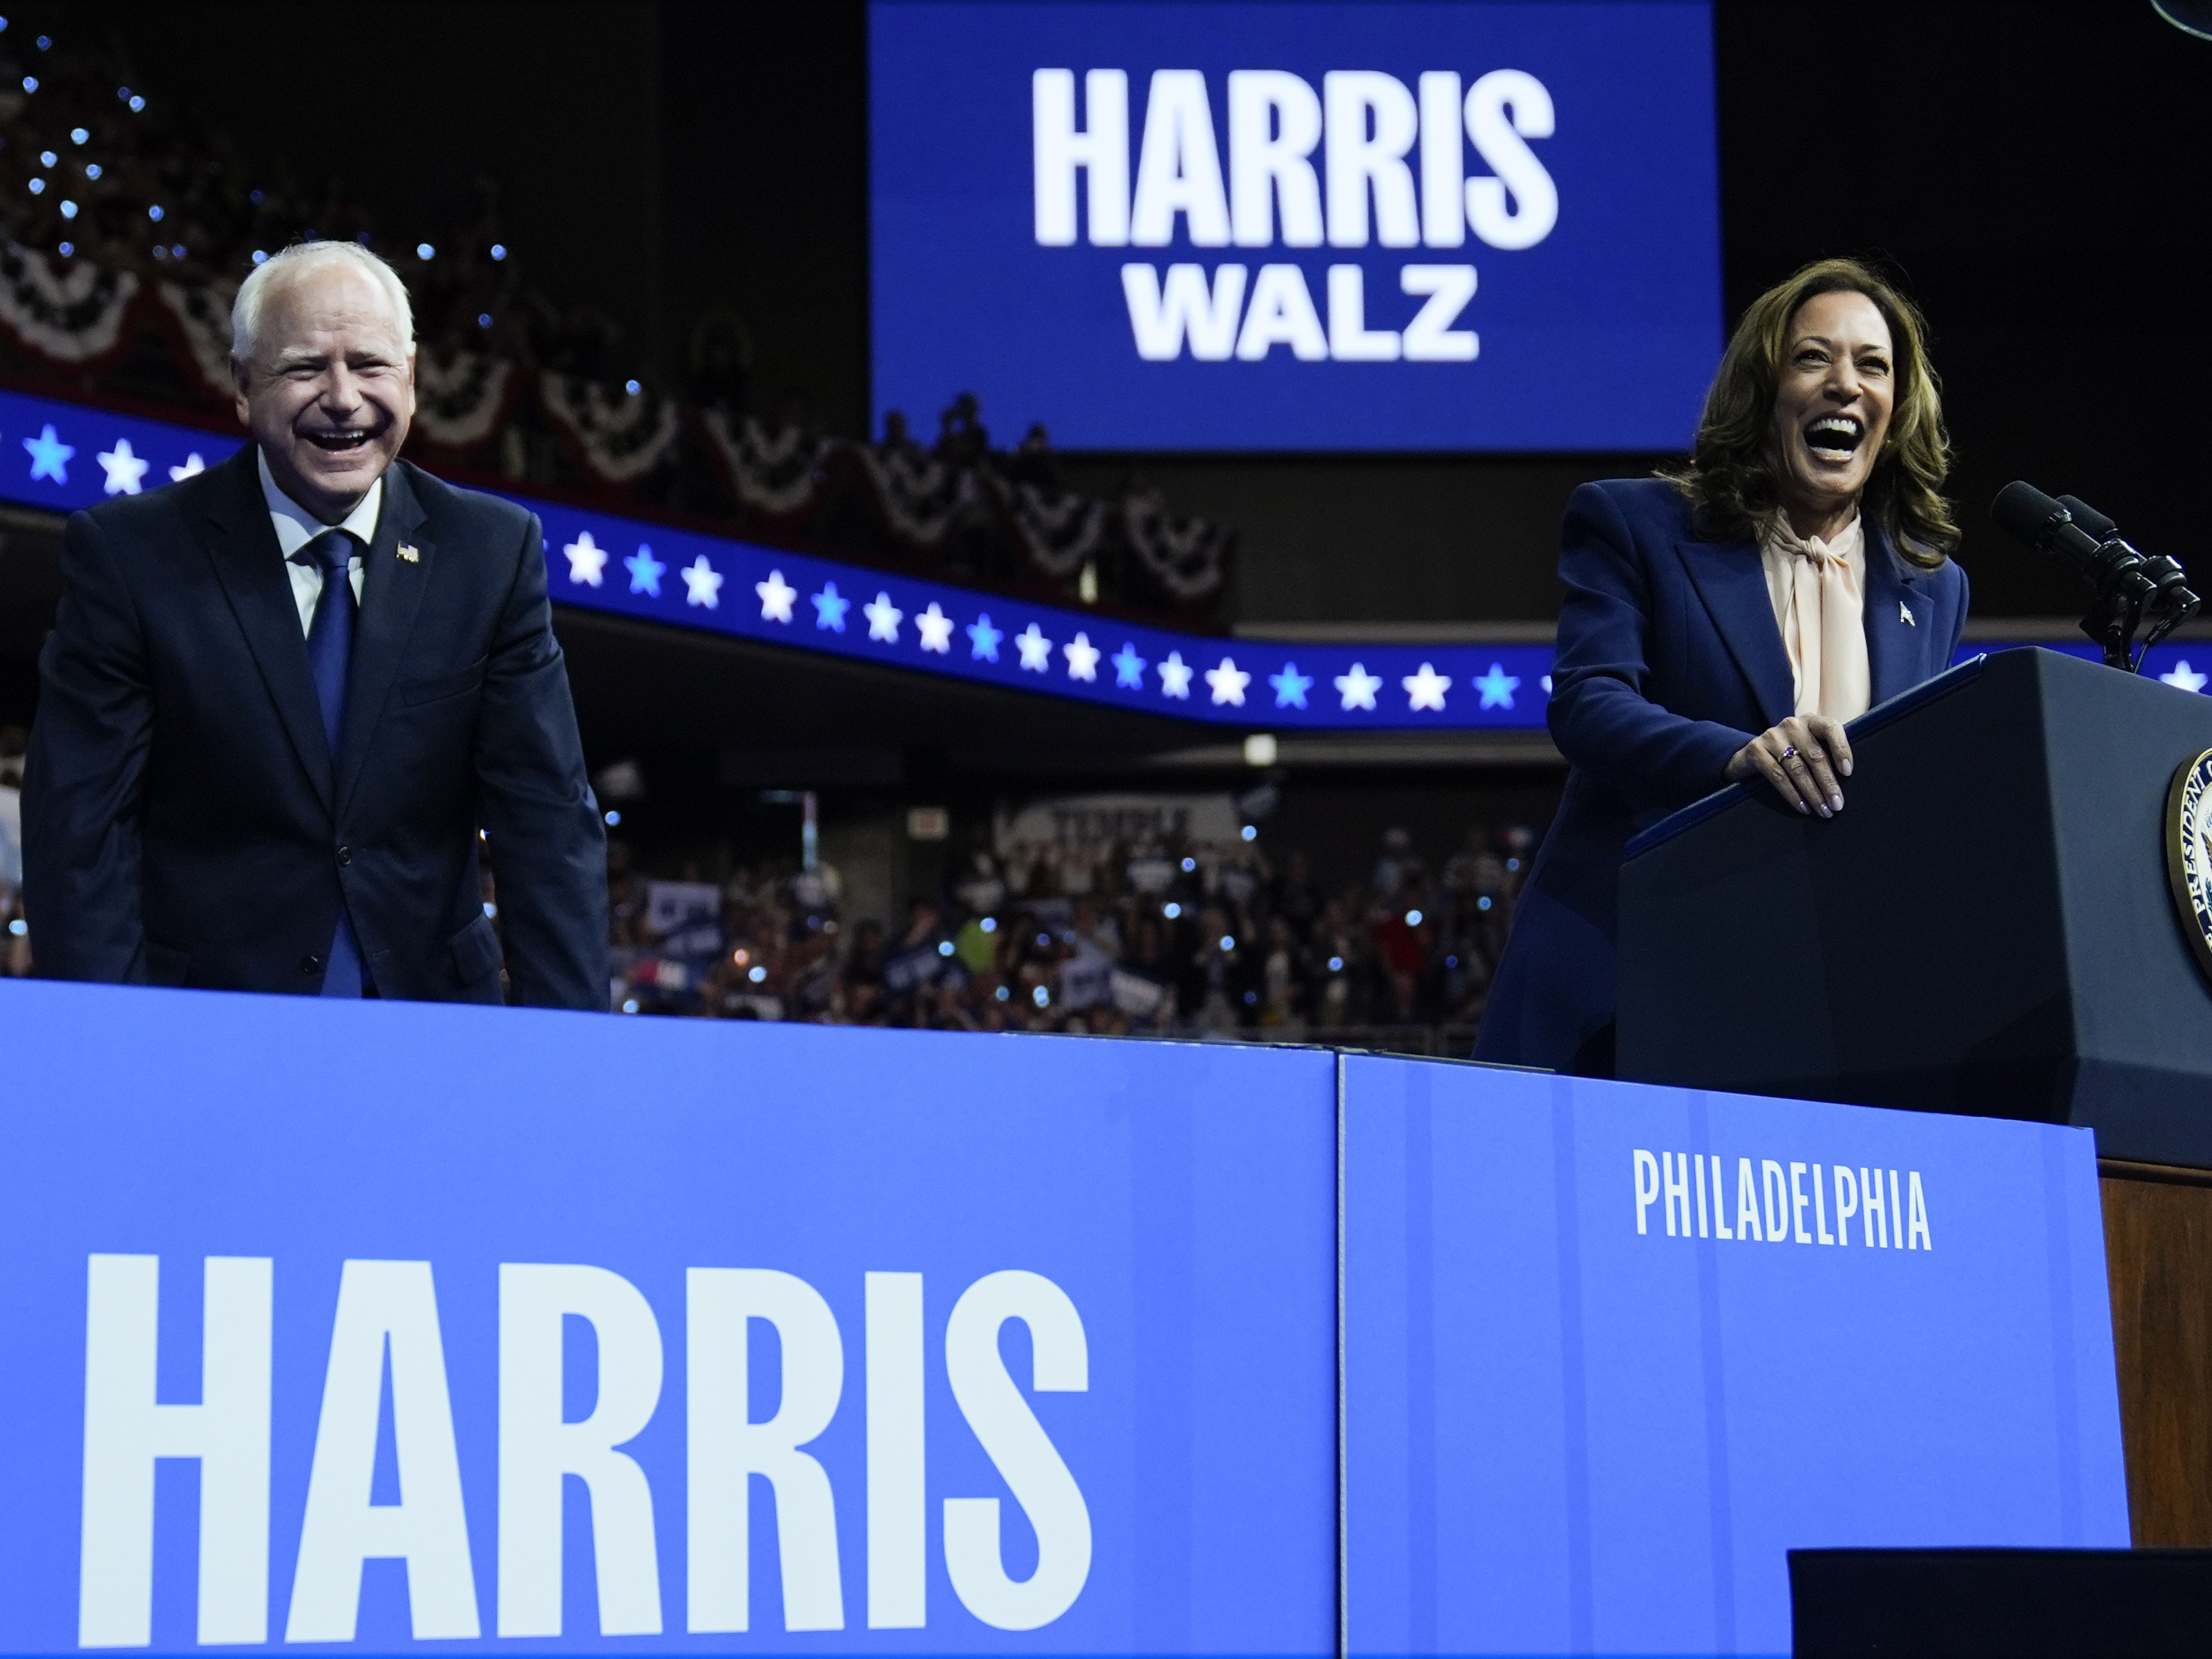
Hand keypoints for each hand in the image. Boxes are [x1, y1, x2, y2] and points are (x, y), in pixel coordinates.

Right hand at [1725, 714, 1852, 817]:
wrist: (1750, 755)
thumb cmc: (1789, 753)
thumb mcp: (1807, 745)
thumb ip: (1825, 751)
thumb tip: (1847, 777)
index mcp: (1810, 721)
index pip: (1830, 728)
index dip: (1841, 749)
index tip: (1847, 772)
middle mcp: (1792, 724)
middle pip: (1815, 755)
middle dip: (1828, 783)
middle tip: (1837, 804)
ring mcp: (1772, 736)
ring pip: (1798, 769)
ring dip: (1813, 793)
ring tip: (1823, 810)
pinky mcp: (1756, 750)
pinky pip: (1778, 776)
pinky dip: (1793, 795)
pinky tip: (1803, 807)